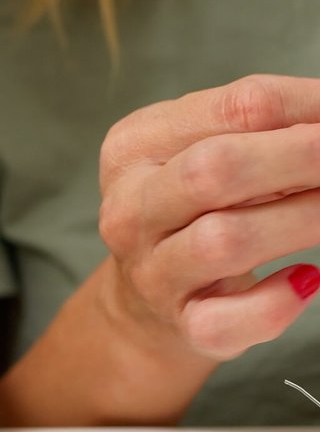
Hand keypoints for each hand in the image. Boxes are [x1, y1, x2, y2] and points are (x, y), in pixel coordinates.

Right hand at [97, 75, 319, 359]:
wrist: (143, 298)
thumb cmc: (195, 209)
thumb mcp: (207, 148)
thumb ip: (265, 124)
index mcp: (136, 147)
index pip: (239, 107)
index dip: (313, 107)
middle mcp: (130, 210)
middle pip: (215, 171)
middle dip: (306, 158)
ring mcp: (151, 271)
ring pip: (225, 242)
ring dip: (305, 221)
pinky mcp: (182, 324)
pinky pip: (228, 319)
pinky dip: (276, 302)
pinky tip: (306, 279)